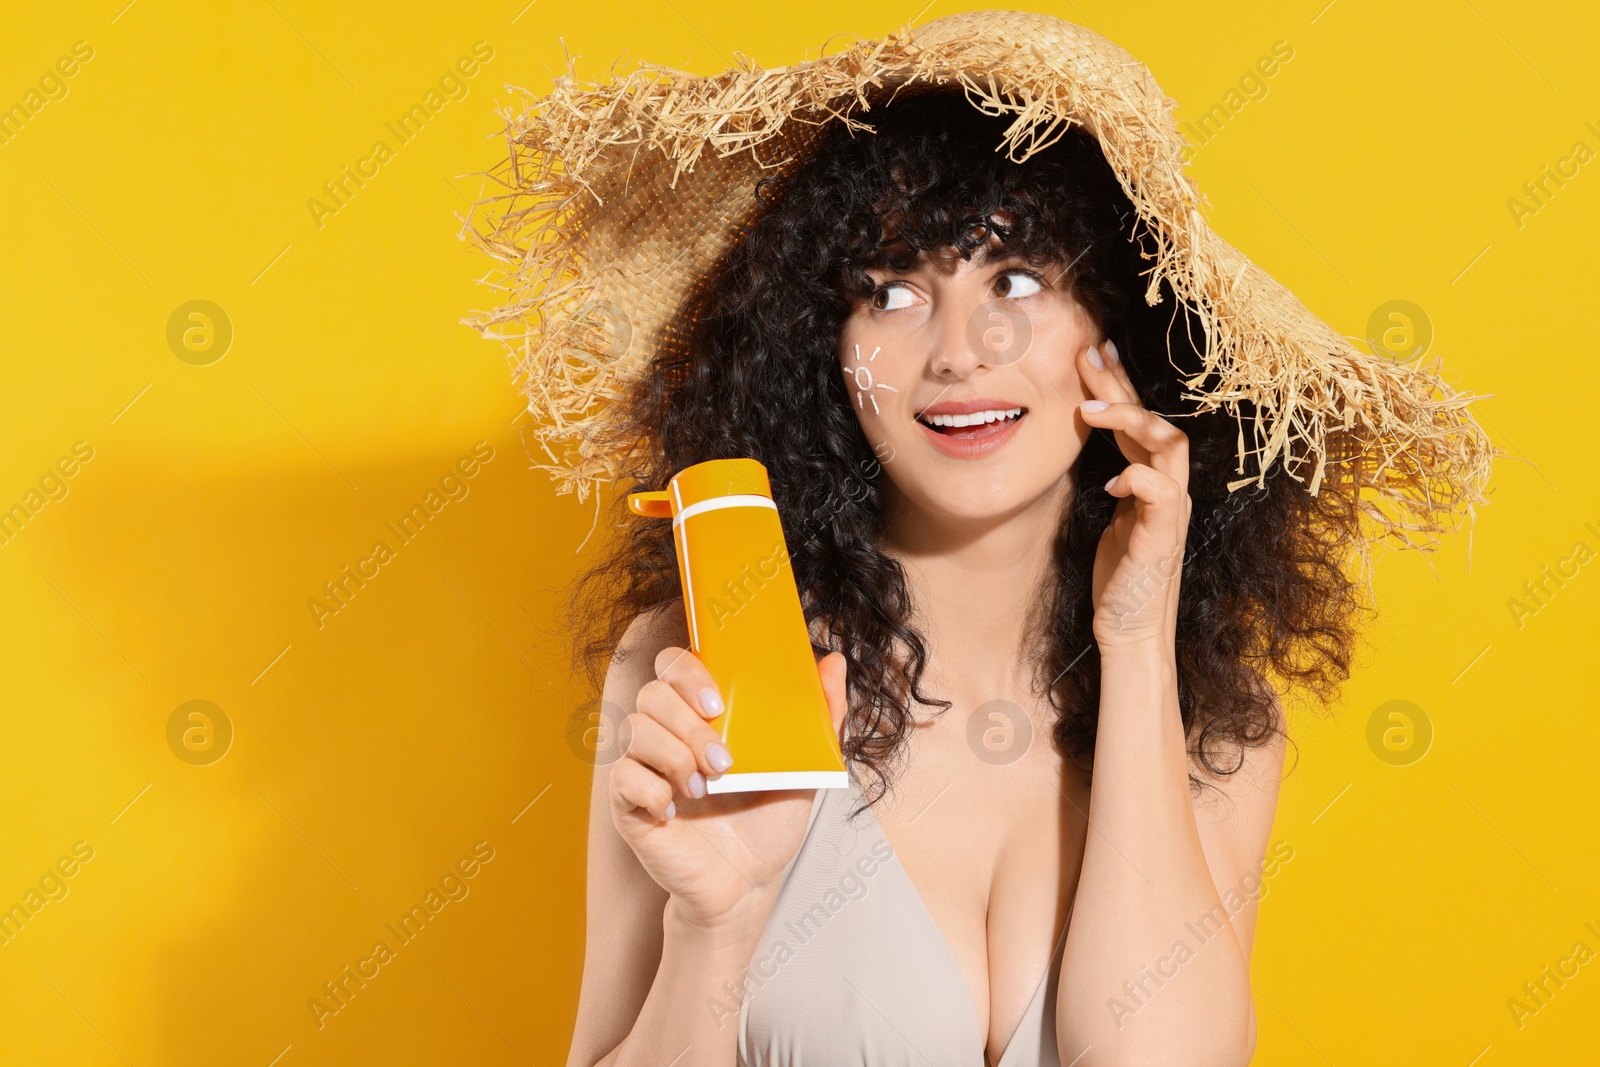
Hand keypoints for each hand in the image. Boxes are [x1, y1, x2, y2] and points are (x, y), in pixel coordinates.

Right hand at [609, 645, 849, 927]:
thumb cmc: (767, 824)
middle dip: (689, 723)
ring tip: (708, 787)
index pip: (673, 664)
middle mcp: (667, 734)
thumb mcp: (804, 768)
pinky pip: (622, 776)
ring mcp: (645, 767)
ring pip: (634, 729)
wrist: (748, 883)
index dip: (688, 671)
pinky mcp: (629, 803)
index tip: (718, 703)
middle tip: (724, 759)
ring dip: (675, 755)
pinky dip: (652, 789)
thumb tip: (835, 663)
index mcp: (701, 715)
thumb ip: (820, 716)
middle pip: (652, 693)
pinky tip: (677, 809)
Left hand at [1075, 339, 1191, 650]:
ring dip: (1132, 423)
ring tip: (1093, 409)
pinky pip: (1161, 494)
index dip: (1120, 385)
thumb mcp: (1115, 520)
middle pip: (1157, 422)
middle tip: (1088, 355)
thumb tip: (1102, 452)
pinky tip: (1111, 483)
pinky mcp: (1162, 539)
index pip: (1142, 422)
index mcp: (1156, 484)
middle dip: (1122, 385)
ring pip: (1170, 447)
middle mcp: (1170, 492)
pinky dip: (1137, 480)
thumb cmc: (1122, 578)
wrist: (1131, 631)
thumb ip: (1118, 485)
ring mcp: (1170, 514)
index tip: (1092, 353)